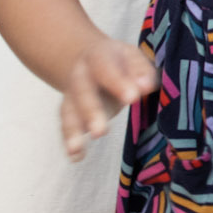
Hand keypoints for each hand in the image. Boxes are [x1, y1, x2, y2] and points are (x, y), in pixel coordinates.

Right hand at [59, 36, 157, 160]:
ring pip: (69, 111)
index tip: (132, 98)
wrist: (90, 60)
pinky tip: (75, 156)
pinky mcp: (69, 112)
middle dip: (91, 112)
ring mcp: (71, 94)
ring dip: (73, 131)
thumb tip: (145, 87)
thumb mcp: (133, 58)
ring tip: (76, 149)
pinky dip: (69, 141)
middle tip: (101, 132)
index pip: (106, 68)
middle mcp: (80, 75)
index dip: (118, 83)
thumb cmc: (120, 62)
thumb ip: (141, 71)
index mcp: (98, 56)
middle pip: (82, 92)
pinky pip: (66, 126)